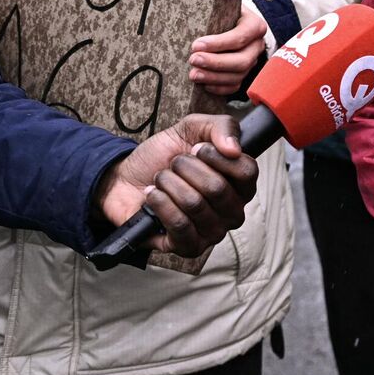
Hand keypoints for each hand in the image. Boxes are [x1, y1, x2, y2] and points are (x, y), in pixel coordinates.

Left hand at [93, 114, 257, 256]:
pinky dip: (160, 203)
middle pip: (217, 188)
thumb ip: (222, 127)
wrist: (126, 178)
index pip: (247, 172)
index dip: (217, 156)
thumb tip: (234, 149)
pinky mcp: (189, 247)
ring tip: (161, 180)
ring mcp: (212, 232)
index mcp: (240, 184)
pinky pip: (180, 225)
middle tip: (174, 165)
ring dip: (169, 183)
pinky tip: (152, 196)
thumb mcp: (192, 128)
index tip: (197, 148)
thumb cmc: (163, 157)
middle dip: (185, 167)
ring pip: (194, 204)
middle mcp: (232, 211)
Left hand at [189, 10, 269, 96]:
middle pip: (242, 61)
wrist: (232, 20)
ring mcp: (252, 60)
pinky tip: (204, 84)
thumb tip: (191, 19)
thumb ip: (213, 11)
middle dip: (215, 63)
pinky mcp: (245, 73)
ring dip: (214, 77)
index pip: (240, 37)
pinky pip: (235, 86)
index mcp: (254, 25)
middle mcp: (257, 45)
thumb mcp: (223, 6)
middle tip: (193, 60)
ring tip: (194, 74)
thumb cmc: (224, 12)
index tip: (196, 45)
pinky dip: (219, 88)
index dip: (218, 44)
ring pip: (238, 75)